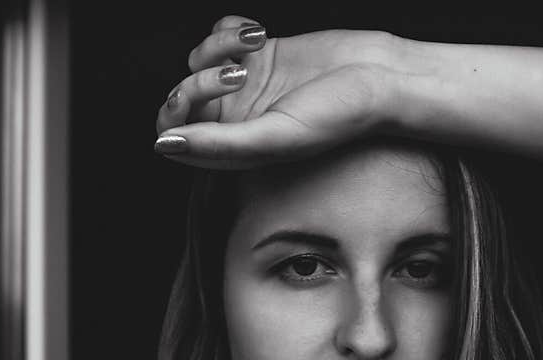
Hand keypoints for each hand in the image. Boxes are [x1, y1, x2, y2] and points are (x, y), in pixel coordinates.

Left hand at [154, 16, 396, 168]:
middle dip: (199, 77)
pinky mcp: (261, 54)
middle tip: (235, 74)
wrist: (380, 78)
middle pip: (183, 94)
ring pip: (198, 59)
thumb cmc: (338, 117)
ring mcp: (247, 85)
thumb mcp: (273, 137)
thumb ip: (217, 144)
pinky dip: (228, 28)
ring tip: (253, 45)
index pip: (175, 135)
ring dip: (216, 46)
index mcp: (235, 148)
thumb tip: (162, 145)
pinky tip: (257, 33)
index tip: (192, 95)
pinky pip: (220, 35)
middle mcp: (237, 119)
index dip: (174, 112)